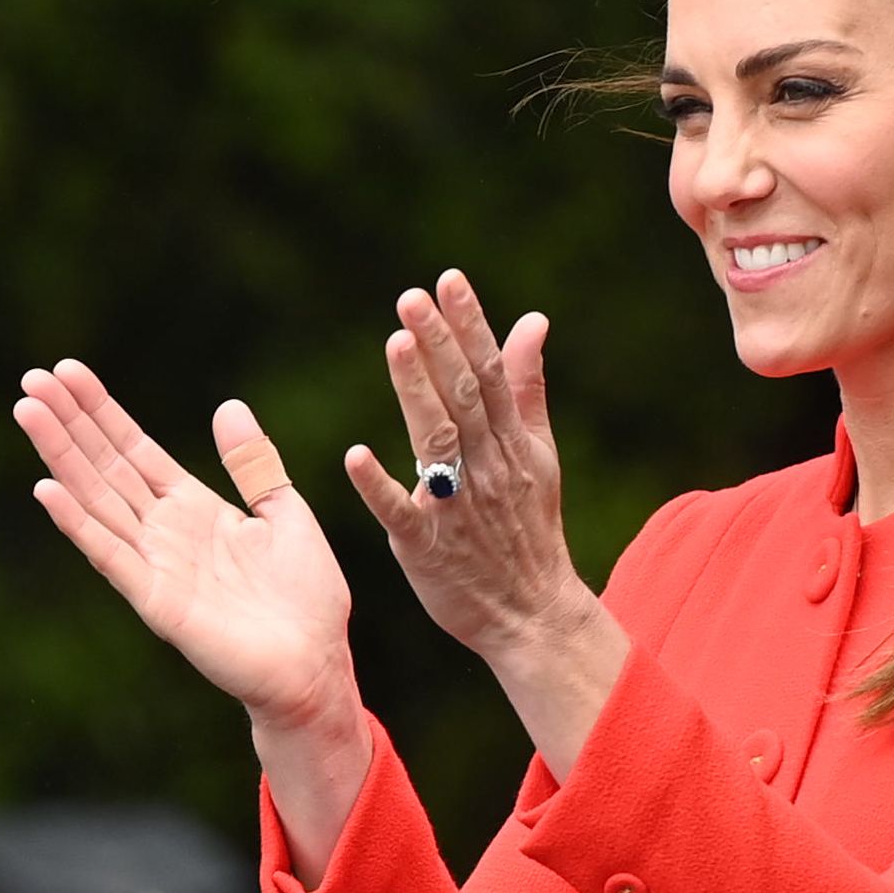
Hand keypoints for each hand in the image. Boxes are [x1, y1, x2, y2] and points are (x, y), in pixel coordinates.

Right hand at [13, 360, 359, 731]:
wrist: (316, 667)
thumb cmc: (306, 601)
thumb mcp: (286, 514)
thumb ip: (252, 465)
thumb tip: (227, 406)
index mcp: (192, 508)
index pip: (134, 449)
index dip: (101, 411)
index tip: (68, 373)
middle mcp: (163, 532)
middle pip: (104, 466)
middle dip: (69, 422)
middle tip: (31, 378)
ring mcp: (153, 564)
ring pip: (96, 498)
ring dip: (60, 456)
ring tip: (28, 412)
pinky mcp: (154, 600)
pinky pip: (108, 554)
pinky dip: (76, 522)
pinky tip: (46, 488)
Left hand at [341, 271, 599, 668]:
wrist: (531, 613)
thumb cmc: (526, 529)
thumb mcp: (538, 456)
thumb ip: (527, 388)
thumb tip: (532, 321)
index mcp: (511, 442)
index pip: (489, 372)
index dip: (470, 325)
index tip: (448, 280)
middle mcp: (487, 467)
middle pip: (463, 396)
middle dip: (439, 344)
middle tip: (411, 296)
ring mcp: (458, 507)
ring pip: (436, 441)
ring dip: (415, 392)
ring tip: (395, 343)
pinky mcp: (428, 546)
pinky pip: (402, 512)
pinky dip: (380, 486)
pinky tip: (356, 455)